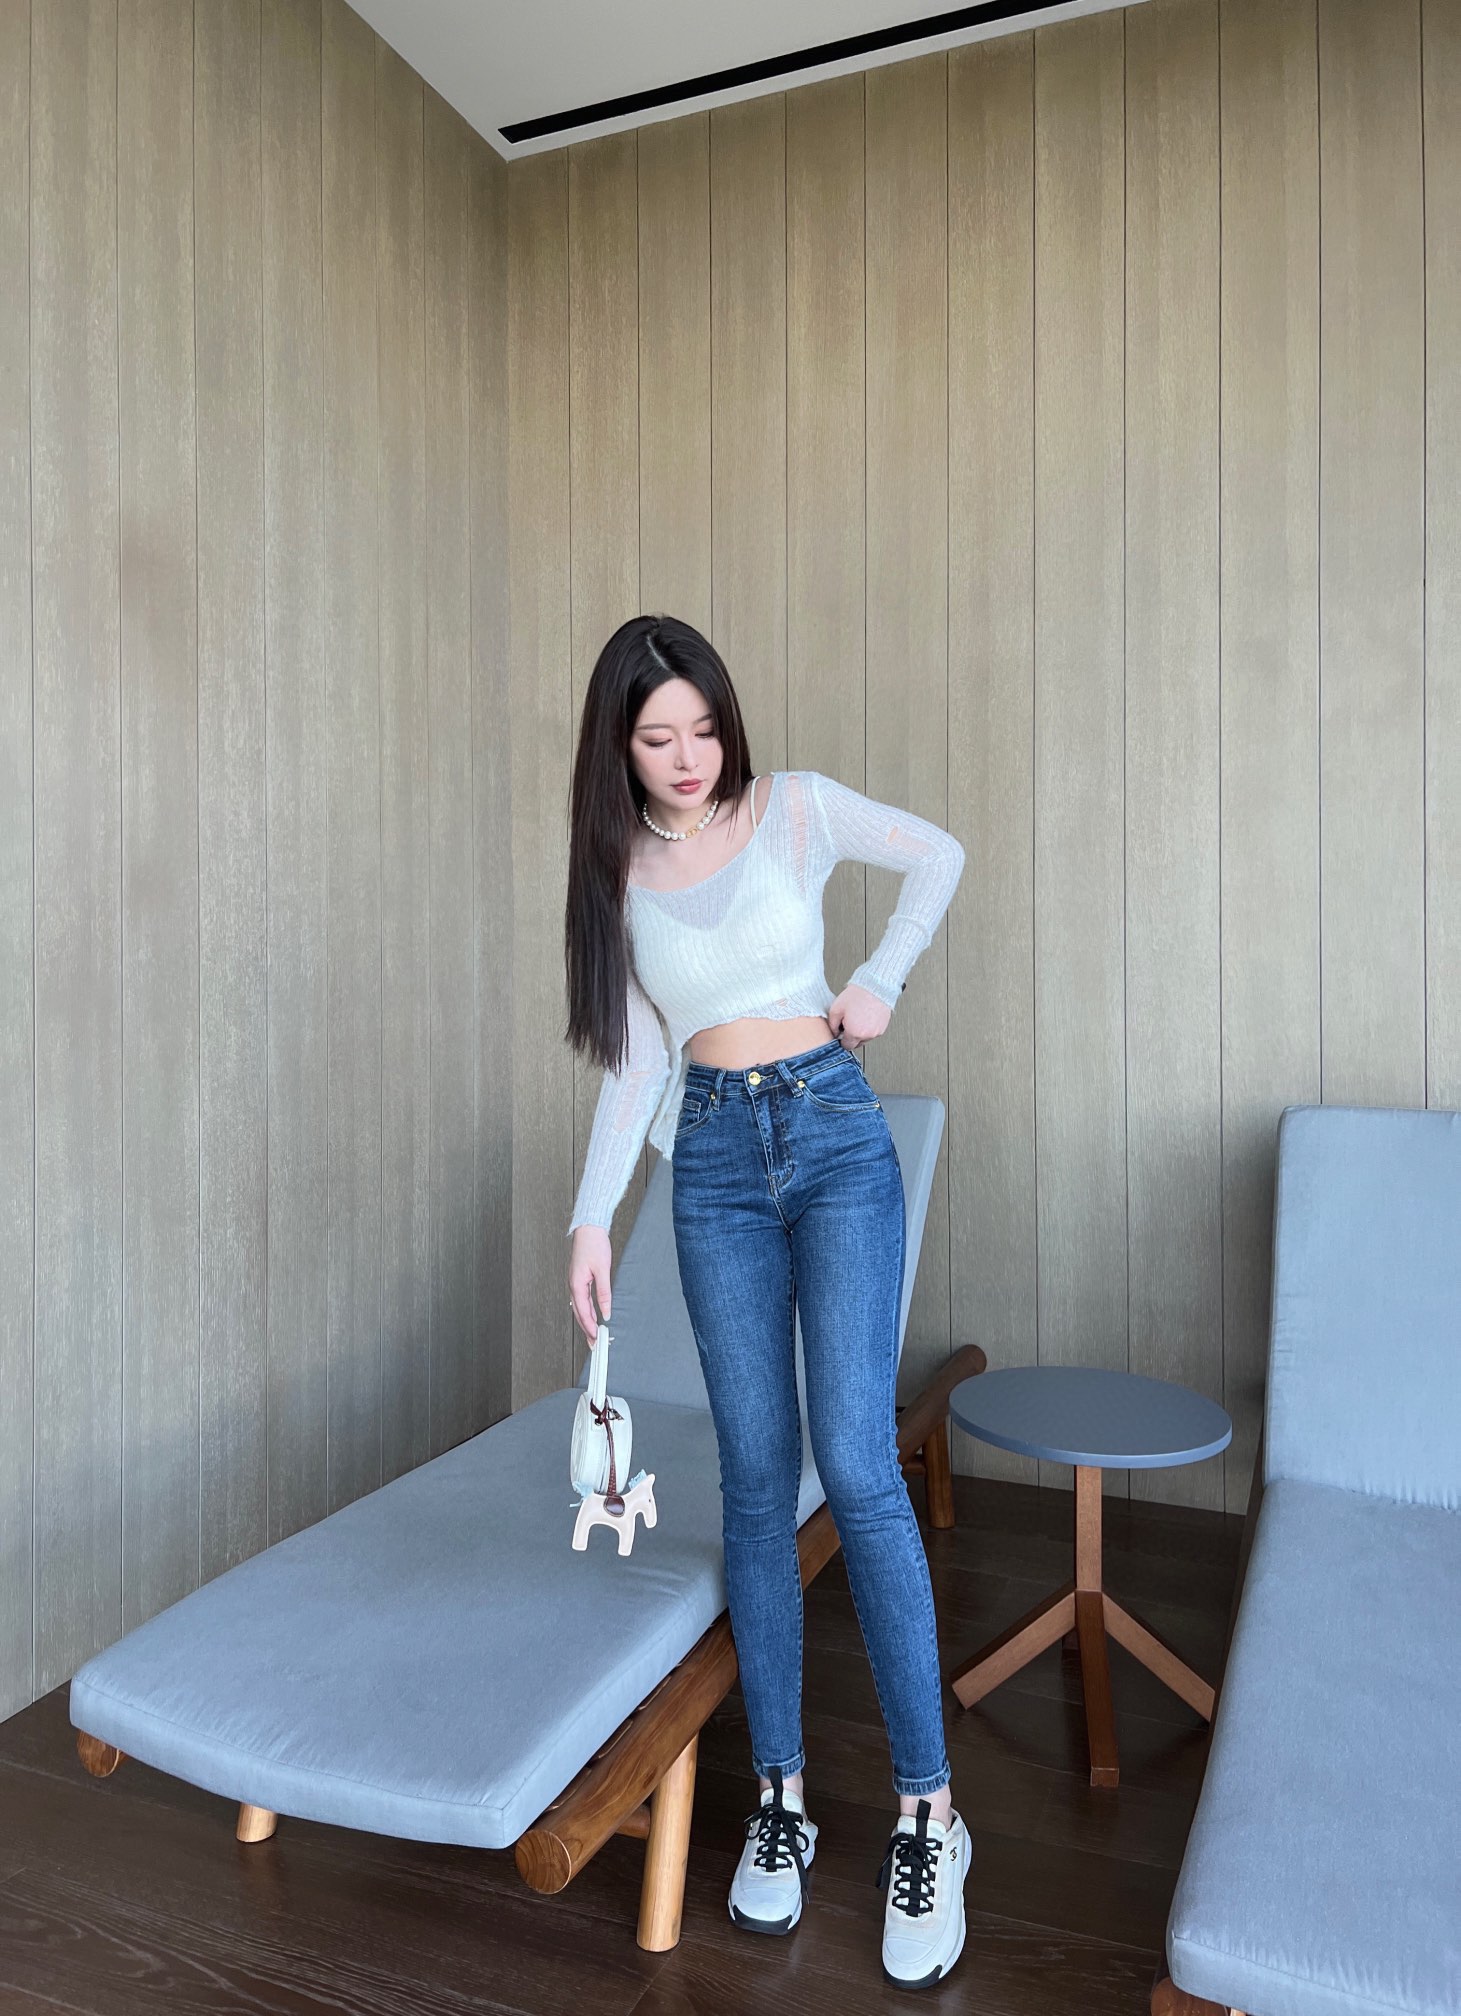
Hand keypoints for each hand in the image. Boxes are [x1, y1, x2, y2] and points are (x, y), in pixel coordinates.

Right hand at [569, 1226, 612, 1343]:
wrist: (589, 1228)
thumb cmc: (594, 1244)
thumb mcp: (602, 1270)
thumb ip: (604, 1292)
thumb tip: (606, 1311)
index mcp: (576, 1284)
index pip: (583, 1312)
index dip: (590, 1327)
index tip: (596, 1338)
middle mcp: (573, 1284)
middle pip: (579, 1313)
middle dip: (586, 1329)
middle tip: (594, 1344)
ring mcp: (575, 1281)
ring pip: (580, 1307)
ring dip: (587, 1321)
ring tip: (594, 1334)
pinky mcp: (579, 1278)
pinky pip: (582, 1299)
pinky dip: (587, 1310)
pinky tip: (593, 1315)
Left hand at [827, 982, 891, 1049]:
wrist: (875, 986)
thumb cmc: (857, 995)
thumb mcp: (836, 1009)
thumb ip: (832, 1025)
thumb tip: (834, 1033)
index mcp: (855, 1033)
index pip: (846, 1046)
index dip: (842, 1039)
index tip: (841, 1033)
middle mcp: (867, 1035)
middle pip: (857, 1043)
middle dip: (851, 1036)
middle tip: (849, 1022)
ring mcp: (877, 1031)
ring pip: (866, 1038)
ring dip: (861, 1031)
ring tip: (858, 1017)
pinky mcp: (883, 1027)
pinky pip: (874, 1032)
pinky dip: (869, 1027)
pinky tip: (865, 1016)